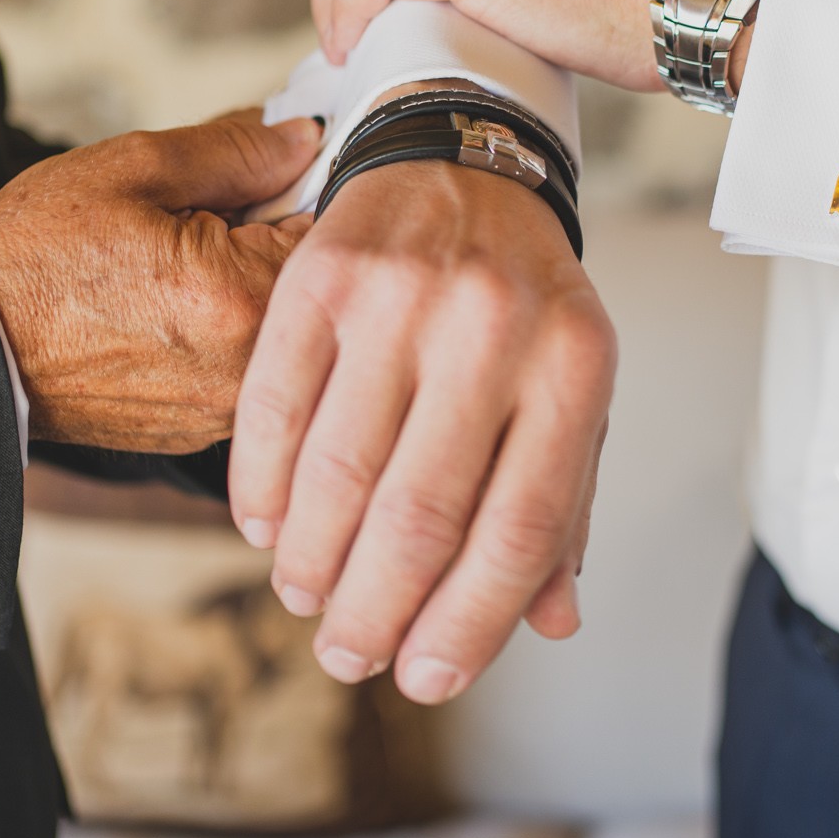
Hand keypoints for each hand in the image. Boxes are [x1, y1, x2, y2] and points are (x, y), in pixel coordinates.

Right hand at [0, 109, 323, 453]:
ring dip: (258, 292)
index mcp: (237, 295)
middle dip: (287, 243)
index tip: (282, 174)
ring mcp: (223, 411)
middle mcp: (245, 368)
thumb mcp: (135, 168)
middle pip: (318, 292)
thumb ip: (238, 150)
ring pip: (287, 336)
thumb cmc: (34, 254)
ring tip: (191, 265)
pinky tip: (175, 310)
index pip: (336, 232)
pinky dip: (230, 336)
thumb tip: (306, 142)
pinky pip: (248, 371)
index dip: (313, 192)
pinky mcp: (200, 433)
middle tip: (224, 216)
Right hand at [227, 157, 615, 703]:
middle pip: (421, 515)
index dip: (468, 623)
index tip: (426, 678)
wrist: (464, 159)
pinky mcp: (324, 276)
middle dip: (376, 611)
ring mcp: (405, 298)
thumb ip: (561, 502)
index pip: (521, 529)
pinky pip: (275, 406)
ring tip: (306, 596)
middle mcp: (494, 327)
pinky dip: (262, 485)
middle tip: (349, 654)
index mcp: (576, 366)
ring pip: (340, 472)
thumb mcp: (571, 386)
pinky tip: (265, 526)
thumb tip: (547, 622)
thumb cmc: (524, 296)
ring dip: (313, 562)